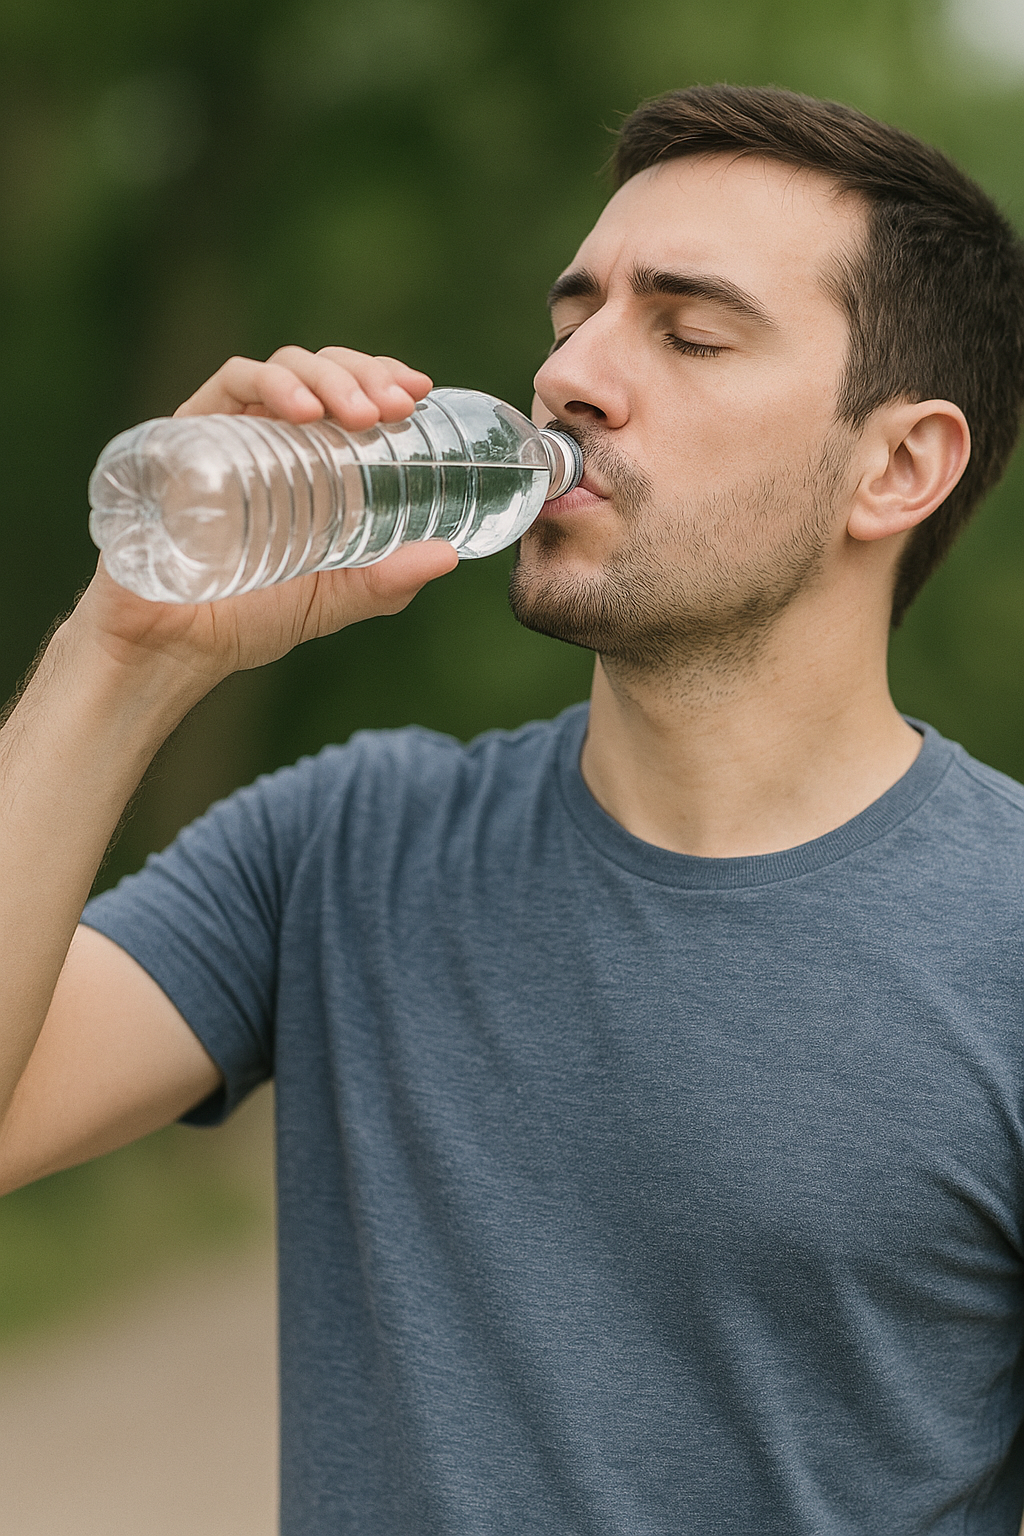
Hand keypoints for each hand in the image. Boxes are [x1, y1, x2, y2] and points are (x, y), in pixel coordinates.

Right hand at [76, 346, 458, 698]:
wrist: (170, 645)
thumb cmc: (247, 621)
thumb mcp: (332, 600)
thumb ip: (386, 582)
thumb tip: (449, 556)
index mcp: (310, 461)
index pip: (351, 394)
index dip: (385, 378)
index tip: (419, 391)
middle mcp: (270, 436)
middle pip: (322, 371)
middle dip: (365, 375)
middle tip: (397, 406)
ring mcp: (229, 430)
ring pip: (283, 366)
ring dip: (329, 377)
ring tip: (360, 413)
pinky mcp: (186, 433)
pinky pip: (231, 383)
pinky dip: (271, 383)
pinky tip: (302, 412)